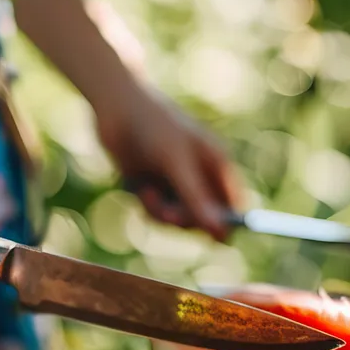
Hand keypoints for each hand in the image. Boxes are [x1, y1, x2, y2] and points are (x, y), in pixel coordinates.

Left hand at [93, 84, 241, 240]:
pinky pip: (158, 213)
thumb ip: (197, 199)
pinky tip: (139, 187)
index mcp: (217, 164)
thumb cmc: (153, 127)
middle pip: (205, 219)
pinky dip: (148, 206)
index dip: (227, 223)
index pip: (234, 204)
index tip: (216, 241)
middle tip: (168, 214)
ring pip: (178, 220)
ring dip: (162, 214)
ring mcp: (177, 183)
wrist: (115, 108)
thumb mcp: (176, 163)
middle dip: (185, 220)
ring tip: (148, 194)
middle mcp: (200, 176)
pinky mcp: (155, 187)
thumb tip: (220, 233)